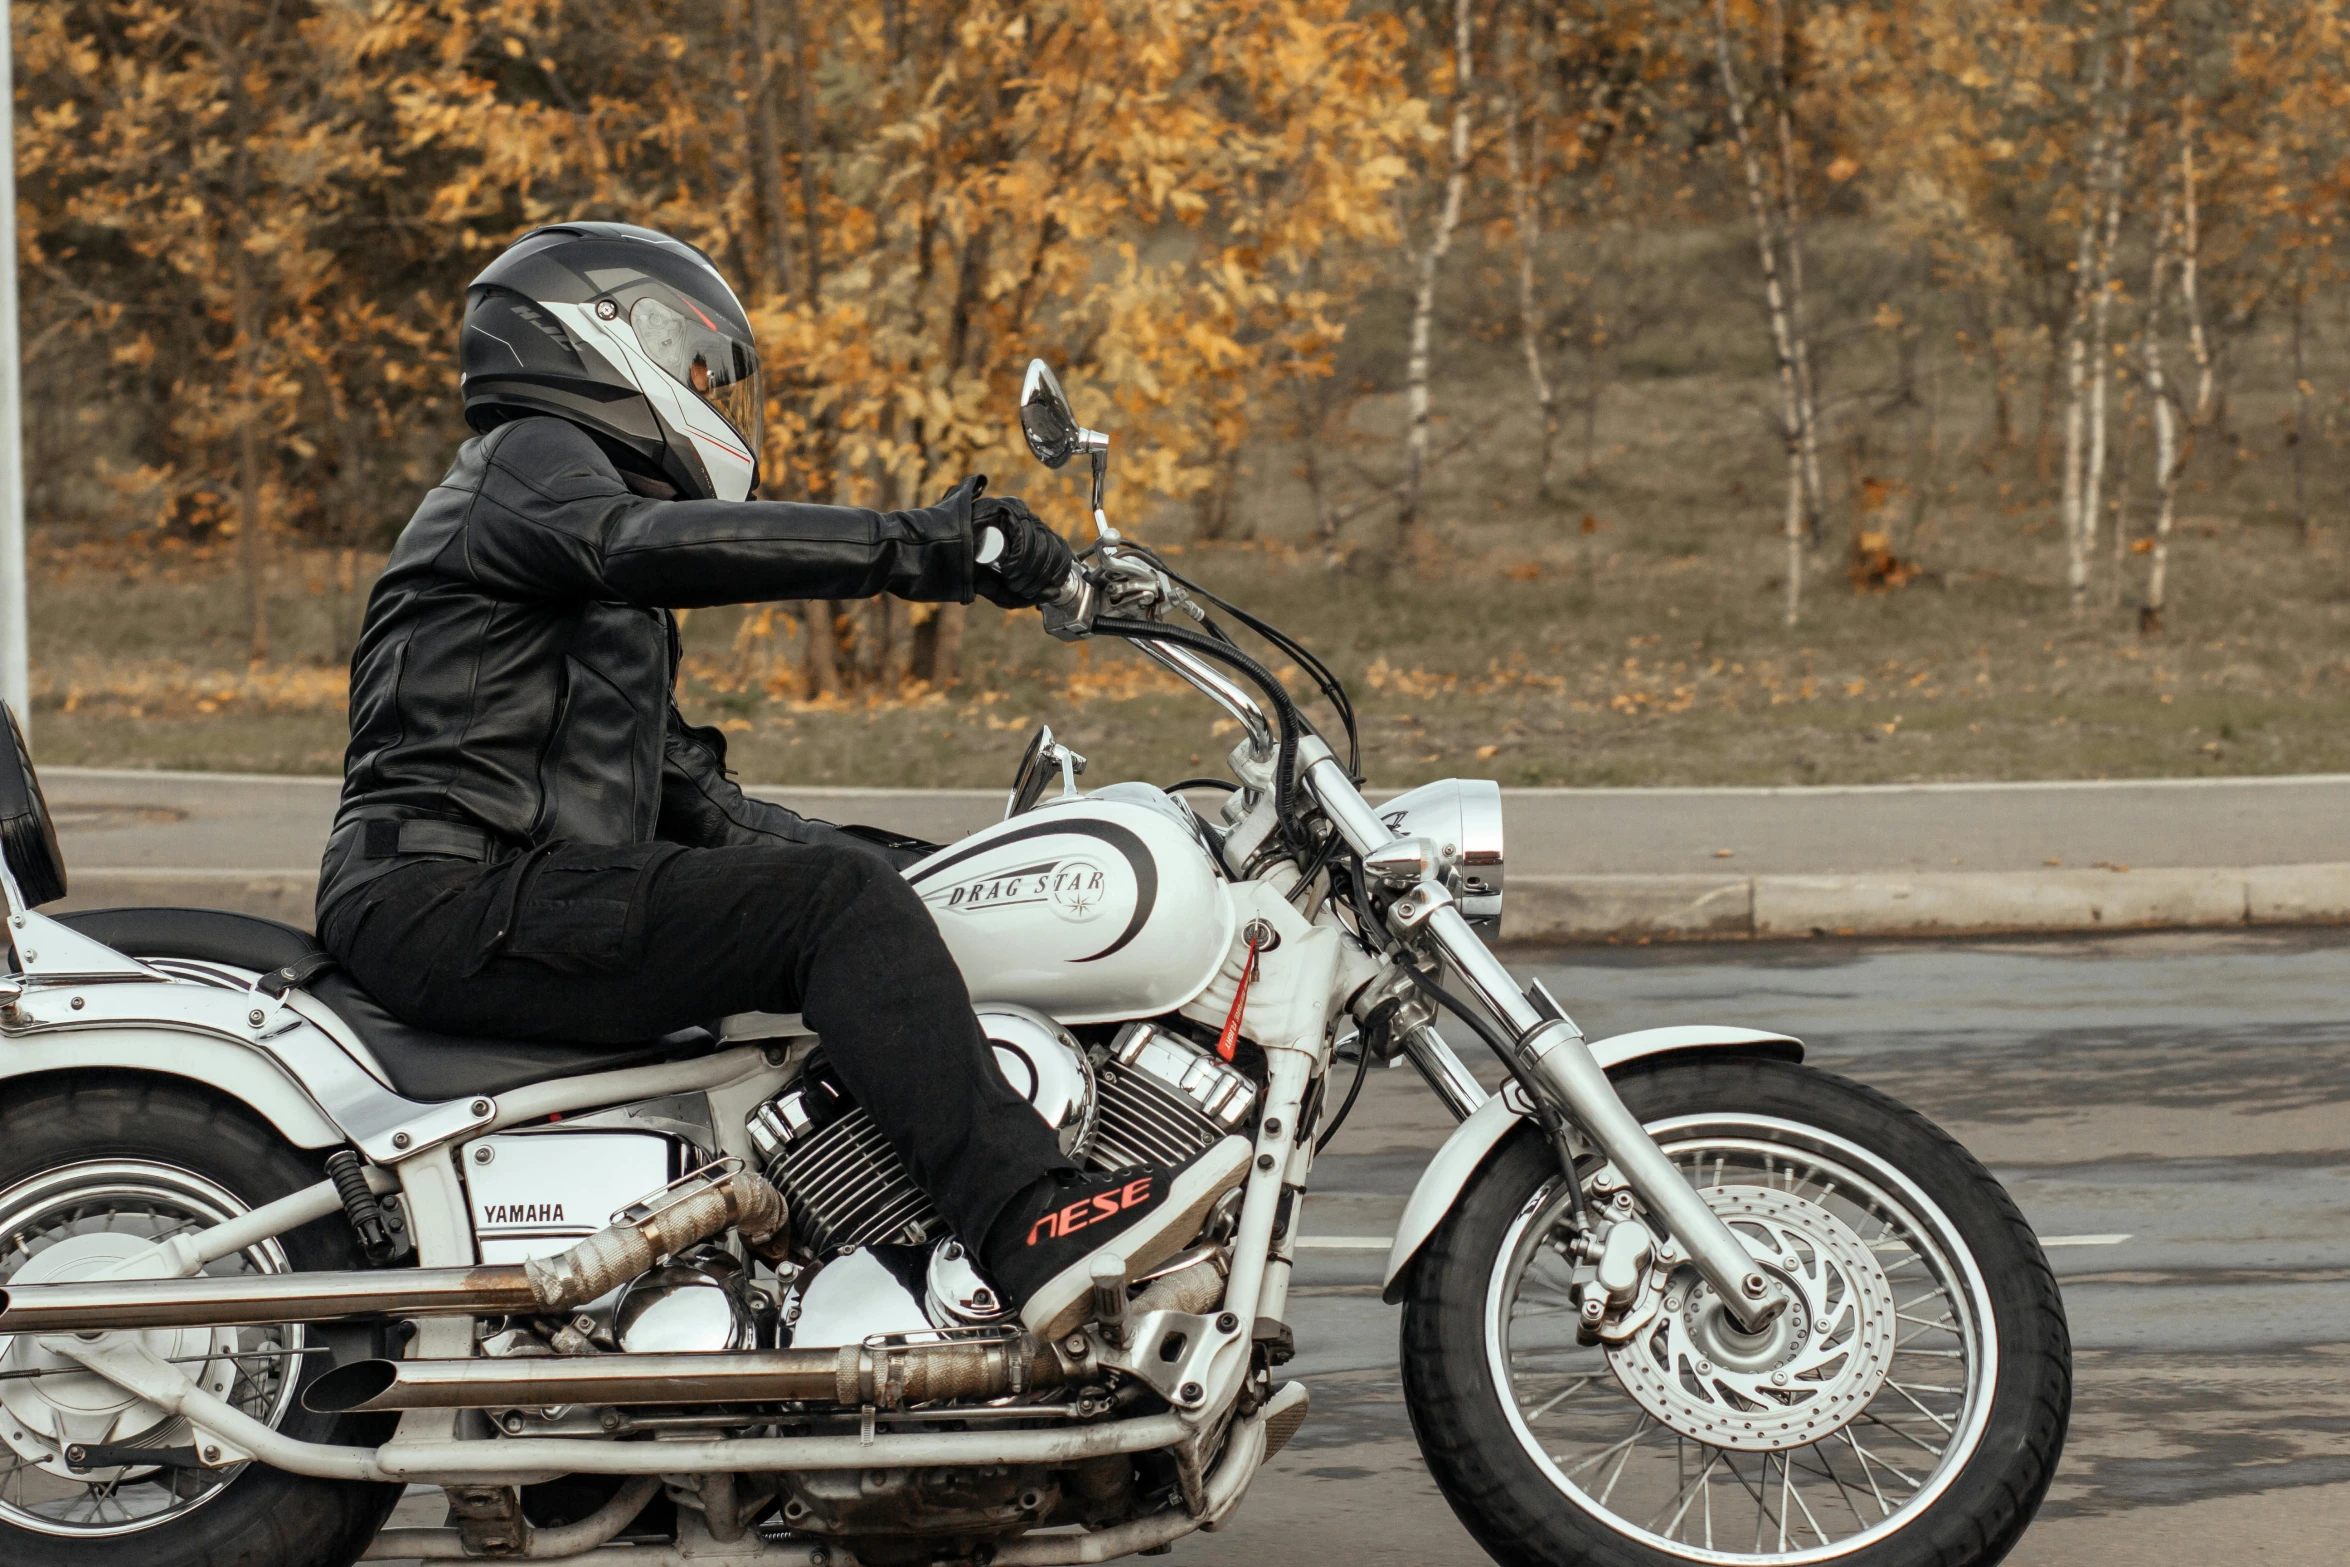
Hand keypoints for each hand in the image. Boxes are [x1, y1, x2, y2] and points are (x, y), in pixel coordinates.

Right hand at [973, 494, 1076, 608]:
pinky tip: (1006, 567)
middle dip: (1039, 576)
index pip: (1059, 550)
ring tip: (1009, 578)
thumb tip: (1056, 592)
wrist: (937, 557)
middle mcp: (1025, 518)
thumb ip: (1029, 596)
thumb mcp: (1004, 590)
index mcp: (1029, 533)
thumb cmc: (968, 571)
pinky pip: (1024, 537)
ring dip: (1028, 571)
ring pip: (1040, 545)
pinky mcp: (1004, 508)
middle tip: (1019, 587)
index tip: (1040, 590)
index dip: (1055, 573)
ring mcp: (1015, 510)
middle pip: (1053, 549)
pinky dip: (1020, 559)